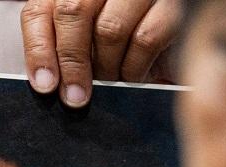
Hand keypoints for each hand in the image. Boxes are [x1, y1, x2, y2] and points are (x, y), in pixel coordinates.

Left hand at [21, 0, 182, 106]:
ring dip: (108, 68)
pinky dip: (136, 68)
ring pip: (109, 30)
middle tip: (74, 98)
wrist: (187, 35)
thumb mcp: (94, 41)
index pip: (41, 9)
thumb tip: (47, 82)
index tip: (44, 84)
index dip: (38, 48)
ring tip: (113, 81)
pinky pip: (144, 40)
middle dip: (71, 63)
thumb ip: (69, 49)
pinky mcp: (171, 7)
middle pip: (72, 12)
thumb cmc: (133, 37)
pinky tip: (137, 75)